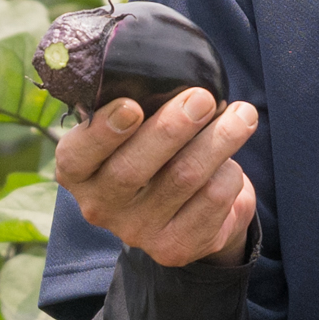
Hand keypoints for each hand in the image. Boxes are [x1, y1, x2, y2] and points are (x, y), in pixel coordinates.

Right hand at [52, 87, 262, 270]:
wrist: (182, 212)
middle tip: (202, 98)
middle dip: (173, 128)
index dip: (104, 132)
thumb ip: (134, 108)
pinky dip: (230, 172)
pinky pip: (213, 200)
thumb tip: (166, 71)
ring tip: (242, 114)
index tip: (132, 106)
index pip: (77, 155)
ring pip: (184, 179)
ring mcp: (136, 231)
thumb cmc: (152, 151)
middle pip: (134, 169)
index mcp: (77, 170)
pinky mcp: (174, 247)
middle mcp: (99, 206)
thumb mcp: (132, 130)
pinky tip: (230, 161)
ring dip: (219, 140)